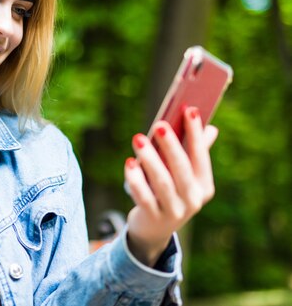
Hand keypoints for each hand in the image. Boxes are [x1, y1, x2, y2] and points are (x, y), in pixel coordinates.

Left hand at [123, 107, 217, 266]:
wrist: (153, 230)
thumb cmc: (169, 193)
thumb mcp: (183, 176)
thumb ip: (195, 153)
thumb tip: (211, 128)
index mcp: (204, 186)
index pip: (201, 157)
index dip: (196, 134)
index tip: (191, 110)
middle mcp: (193, 200)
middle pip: (181, 169)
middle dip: (171, 145)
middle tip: (160, 124)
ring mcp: (174, 211)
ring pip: (162, 182)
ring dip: (150, 158)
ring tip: (138, 138)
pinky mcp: (154, 218)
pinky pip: (144, 196)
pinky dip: (136, 180)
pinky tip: (129, 163)